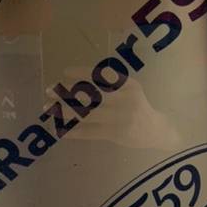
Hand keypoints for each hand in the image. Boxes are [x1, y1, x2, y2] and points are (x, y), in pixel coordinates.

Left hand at [46, 68, 181, 149]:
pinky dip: (73, 131)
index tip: (64, 72)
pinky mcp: (115, 134)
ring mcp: (119, 118)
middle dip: (67, 92)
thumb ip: (111, 84)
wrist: (157, 131)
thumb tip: (78, 82)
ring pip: (86, 114)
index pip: (101, 76)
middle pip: (90, 94)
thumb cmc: (138, 107)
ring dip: (65, 111)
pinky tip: (60, 130)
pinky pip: (89, 132)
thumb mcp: (130, 90)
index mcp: (127, 85)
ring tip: (48, 109)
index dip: (81, 73)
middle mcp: (124, 99)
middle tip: (48, 90)